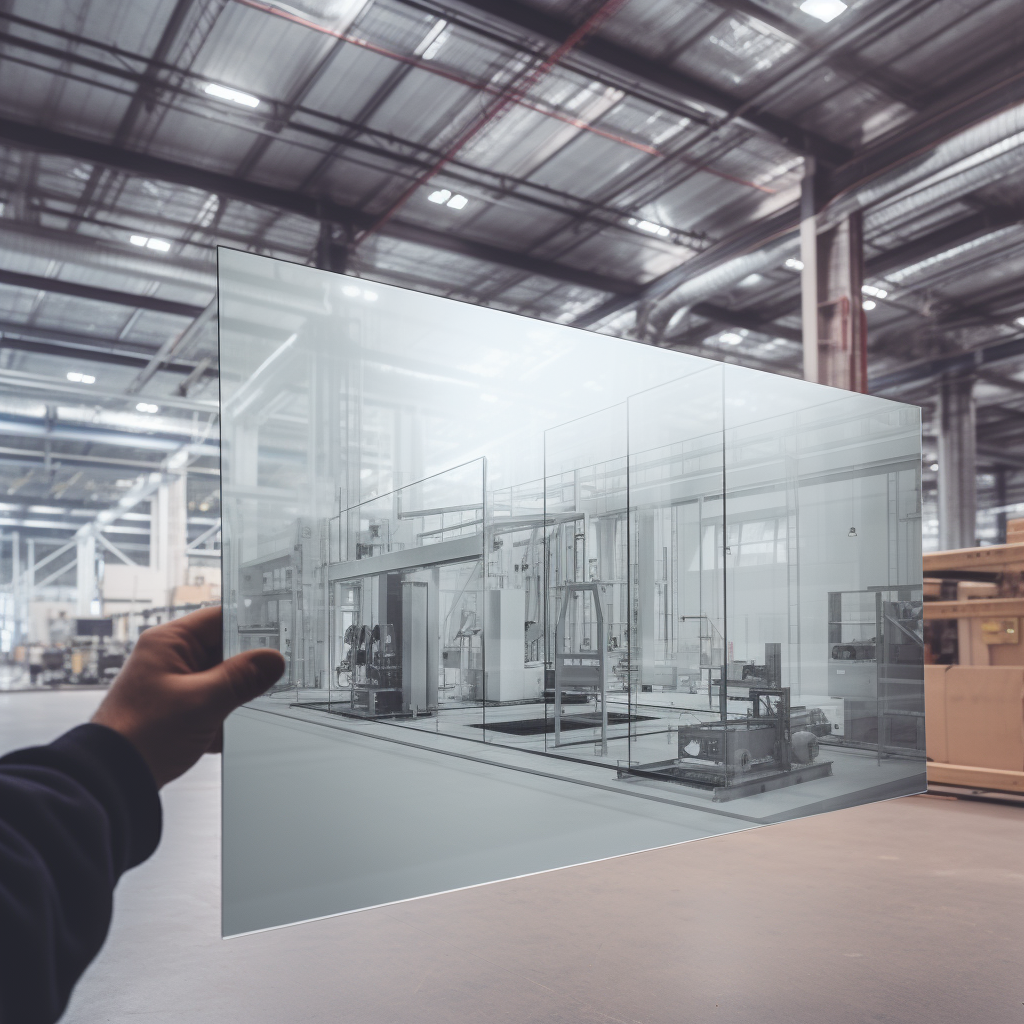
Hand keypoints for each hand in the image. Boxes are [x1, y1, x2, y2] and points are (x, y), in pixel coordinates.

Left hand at [92, 606, 283, 787]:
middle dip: (247, 668)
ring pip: (222, 679)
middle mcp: (171, 658)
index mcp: (169, 642)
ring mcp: (175, 684)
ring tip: (245, 707)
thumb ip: (241, 678)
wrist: (113, 780)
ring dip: (236, 695)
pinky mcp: (179, 708)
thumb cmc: (140, 735)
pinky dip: (225, 714)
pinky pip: (214, 701)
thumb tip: (272, 660)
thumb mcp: (201, 702)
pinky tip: (228, 729)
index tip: (280, 635)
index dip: (251, 625)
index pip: (220, 618)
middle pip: (225, 650)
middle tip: (271, 678)